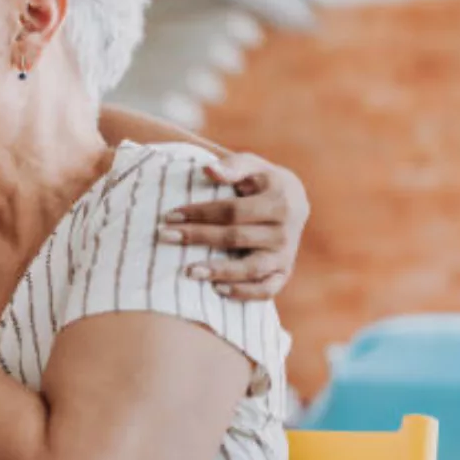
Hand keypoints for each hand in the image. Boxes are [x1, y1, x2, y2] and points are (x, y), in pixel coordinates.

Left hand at [159, 153, 309, 299]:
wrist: (294, 202)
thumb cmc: (262, 181)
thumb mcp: (252, 166)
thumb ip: (232, 167)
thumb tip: (207, 169)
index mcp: (279, 202)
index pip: (233, 211)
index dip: (200, 213)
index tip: (170, 215)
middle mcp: (285, 231)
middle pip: (236, 238)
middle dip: (198, 237)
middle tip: (165, 236)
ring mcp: (285, 255)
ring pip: (252, 268)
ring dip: (219, 271)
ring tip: (188, 271)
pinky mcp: (284, 273)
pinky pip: (266, 289)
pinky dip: (244, 293)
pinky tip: (217, 289)